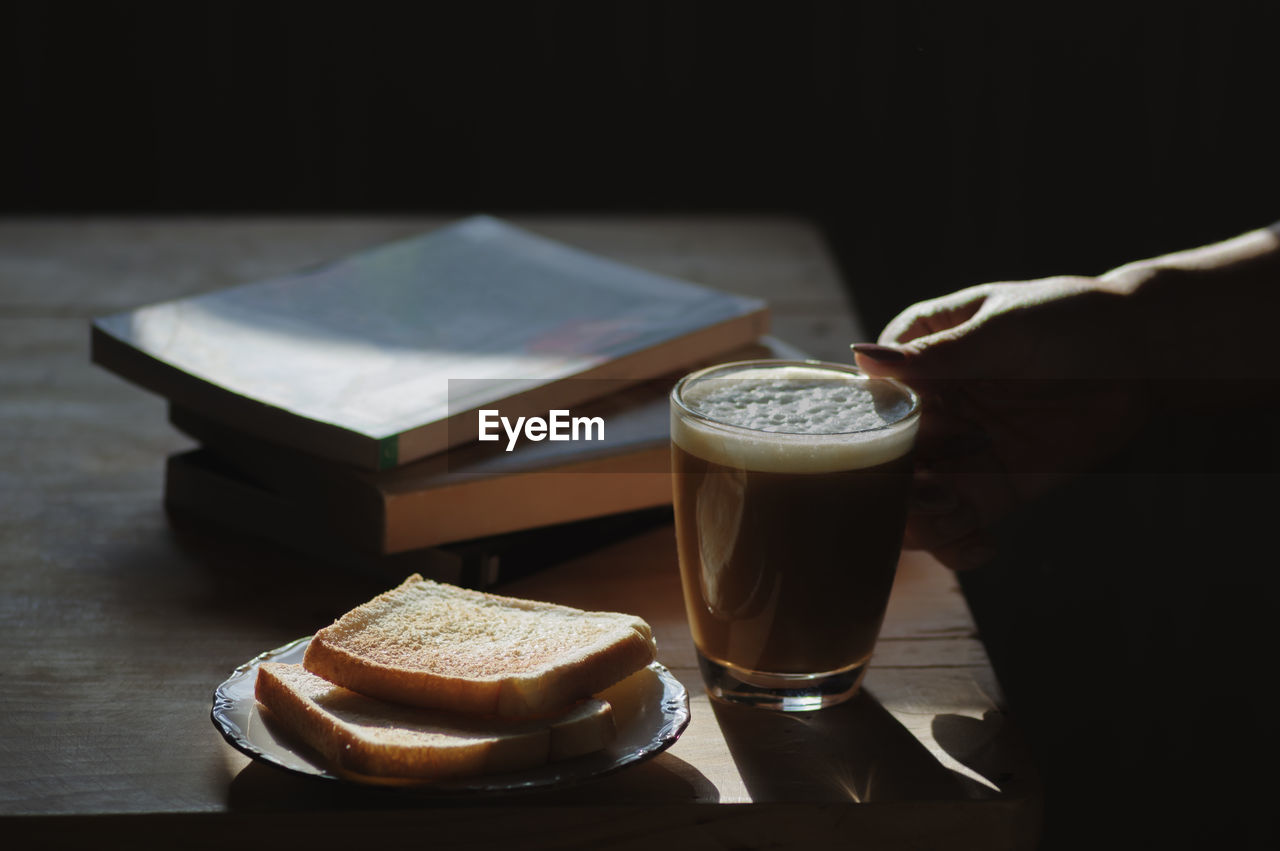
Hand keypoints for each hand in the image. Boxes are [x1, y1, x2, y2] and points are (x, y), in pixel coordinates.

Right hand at [853, 275, 1151, 569]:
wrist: (1145, 355)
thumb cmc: (1070, 319)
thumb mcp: (1003, 328)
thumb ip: (938, 353)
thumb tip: (863, 358)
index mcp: (914, 361)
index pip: (867, 406)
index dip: (870, 436)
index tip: (904, 448)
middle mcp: (926, 411)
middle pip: (881, 465)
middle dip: (896, 490)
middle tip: (933, 495)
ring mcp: (956, 453)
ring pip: (912, 503)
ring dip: (924, 522)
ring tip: (959, 516)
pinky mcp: (991, 488)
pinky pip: (958, 526)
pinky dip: (958, 545)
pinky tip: (982, 545)